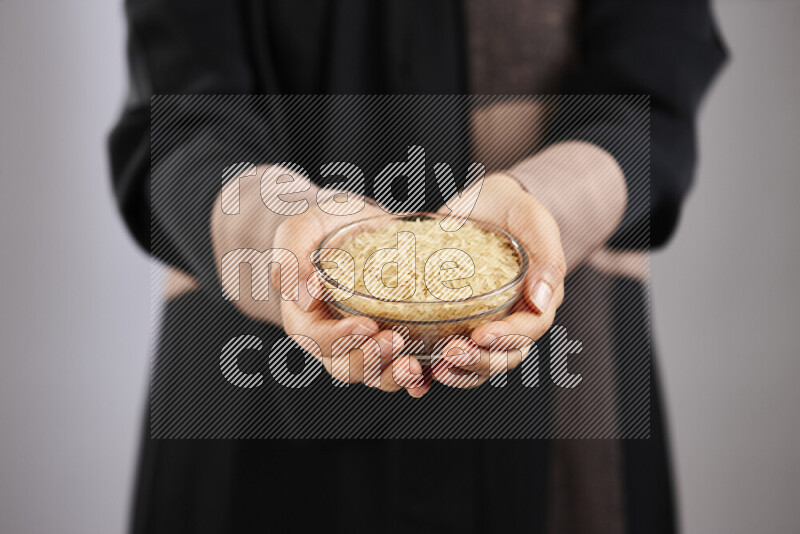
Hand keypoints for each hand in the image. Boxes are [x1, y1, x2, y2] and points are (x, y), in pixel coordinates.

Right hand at [270, 190, 426, 394]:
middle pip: (345, 365)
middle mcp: (331, 339)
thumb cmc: (323, 226)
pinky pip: (398, 368)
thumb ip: (290, 259)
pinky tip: (427, 375)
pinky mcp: (388, 342)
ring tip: (413, 365)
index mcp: (304, 317)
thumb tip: (304, 297)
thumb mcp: (300, 230)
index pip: (317, 338)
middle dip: (370, 359)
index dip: (340, 338)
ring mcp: (361, 345)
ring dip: (392, 375)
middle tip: (395, 340)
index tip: (367, 324)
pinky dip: (413, 379)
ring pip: (372, 374)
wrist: (356, 224)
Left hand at [432, 173, 566, 387]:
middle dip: (479, 361)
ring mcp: (487, 321)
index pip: (528, 331)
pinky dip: (438, 363)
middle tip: (451, 353)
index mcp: (538, 300)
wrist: (486, 201)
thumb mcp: (536, 221)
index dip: (507, 339)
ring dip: (460, 371)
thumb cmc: (516, 208)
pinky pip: (453, 350)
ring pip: (481, 362)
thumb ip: (547, 257)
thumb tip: (541, 301)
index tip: (480, 335)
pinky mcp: (459, 319)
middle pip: (505, 356)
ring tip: (436, 367)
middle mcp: (514, 317)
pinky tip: (419, 364)